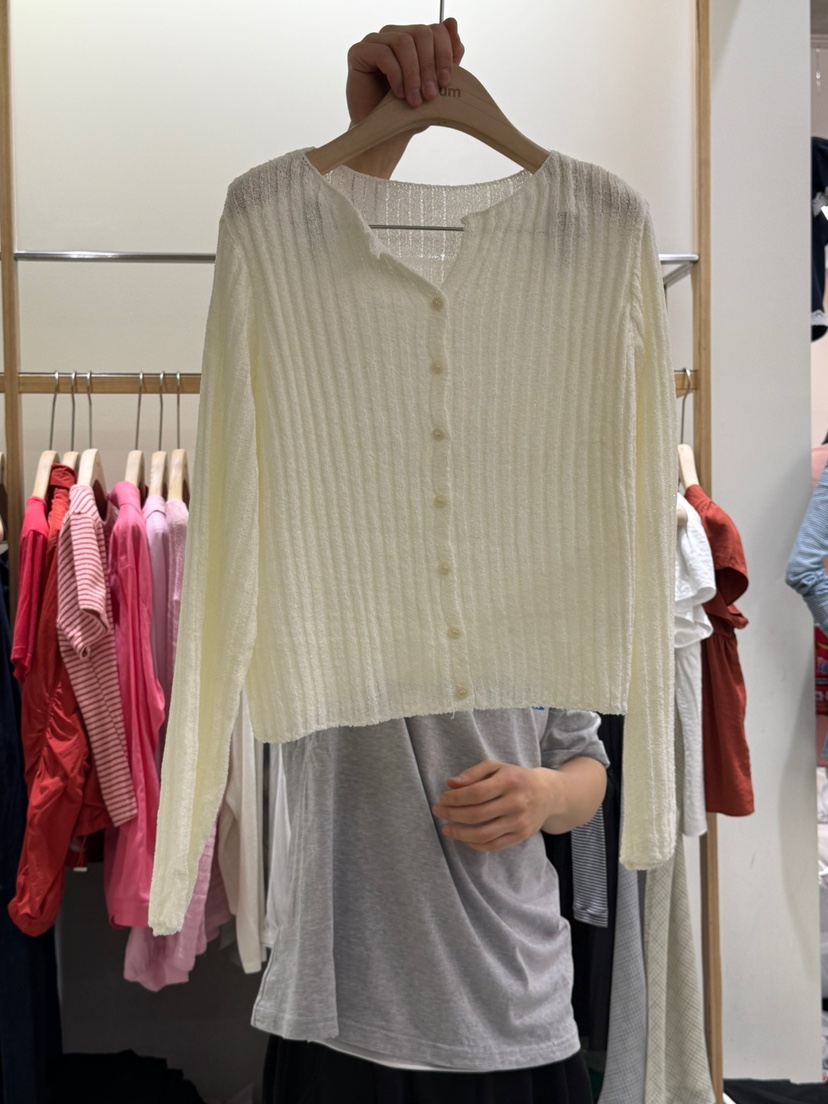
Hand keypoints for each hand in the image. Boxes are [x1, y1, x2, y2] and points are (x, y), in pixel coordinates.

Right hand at [343, 19, 464, 177]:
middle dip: (430, 66)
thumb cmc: (408, 113)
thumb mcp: (435, 85)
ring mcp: (375, 42)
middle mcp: (394, 35)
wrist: (384, 136)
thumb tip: (452, 23)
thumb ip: (446, 56)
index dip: (444, 54)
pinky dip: (396, 76)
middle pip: (421, 33)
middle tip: (430, 95)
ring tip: (414, 100)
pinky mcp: (359, 52)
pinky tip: (398, 94)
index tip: (446, 82)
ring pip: (403, 42)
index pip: (435, 30)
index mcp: (413, 40)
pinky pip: (383, 53)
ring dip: (413, 74)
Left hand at [431, 759, 558, 852]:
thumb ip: (473, 774)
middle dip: (452, 815)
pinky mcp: (521, 836)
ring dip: (460, 833)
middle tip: (438, 812)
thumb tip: (451, 784)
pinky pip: (493, 845)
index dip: (454, 798)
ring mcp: (519, 822)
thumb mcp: (497, 767)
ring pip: (483, 833)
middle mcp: (516, 802)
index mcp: (509, 781)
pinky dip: (475, 844)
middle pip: (477, 814)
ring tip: (446, 829)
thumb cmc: (515, 778)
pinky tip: (464, 838)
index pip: (475, 793)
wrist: (548, 794)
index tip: (442, 799)